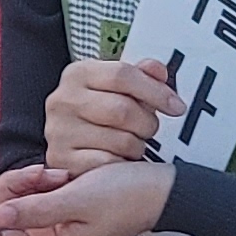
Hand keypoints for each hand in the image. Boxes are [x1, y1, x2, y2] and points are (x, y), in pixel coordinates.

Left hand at [0, 159, 172, 235]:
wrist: (162, 191)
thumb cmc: (129, 197)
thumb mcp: (78, 199)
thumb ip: (36, 210)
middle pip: (4, 217)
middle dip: (14, 188)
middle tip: (41, 172)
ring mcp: (57, 228)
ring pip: (19, 202)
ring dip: (31, 181)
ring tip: (59, 174)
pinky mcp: (64, 212)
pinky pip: (37, 195)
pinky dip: (43, 180)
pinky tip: (64, 174)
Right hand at [46, 56, 182, 173]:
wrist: (62, 142)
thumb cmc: (93, 112)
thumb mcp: (113, 87)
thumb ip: (140, 75)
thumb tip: (158, 71)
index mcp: (78, 74)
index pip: (122, 75)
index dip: (155, 91)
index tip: (176, 106)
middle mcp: (63, 100)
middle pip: (124, 110)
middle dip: (147, 123)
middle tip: (148, 128)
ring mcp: (60, 131)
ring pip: (121, 141)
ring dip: (136, 146)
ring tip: (129, 143)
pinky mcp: (62, 160)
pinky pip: (110, 164)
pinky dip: (121, 164)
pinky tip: (117, 157)